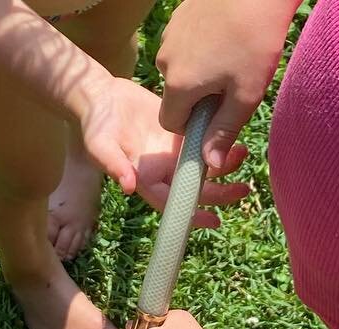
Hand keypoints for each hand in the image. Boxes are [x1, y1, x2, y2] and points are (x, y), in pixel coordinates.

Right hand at [74, 75, 249, 223]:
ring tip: (243, 153)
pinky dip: (219, 138)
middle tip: (243, 189)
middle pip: (197, 189)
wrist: (101, 97)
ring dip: (225, 163)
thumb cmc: (95, 125)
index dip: (193, 215)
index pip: (173, 205)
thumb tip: (129, 186)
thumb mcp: (99, 145)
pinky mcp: (181, 131)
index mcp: (148, 180)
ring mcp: (174, 152)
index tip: (214, 220)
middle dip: (221, 192)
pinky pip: (205, 139)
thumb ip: (113, 165)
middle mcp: (165, 171)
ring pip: (205, 165)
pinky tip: (235, 131)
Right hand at [157, 0, 294, 167]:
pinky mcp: (179, 15)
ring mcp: (171, 34)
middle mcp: (166, 60)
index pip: (171, 124)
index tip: (217, 115)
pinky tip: (226, 35)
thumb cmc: (256, 39)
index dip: (193, 126)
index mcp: (178, 86)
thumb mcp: (245, 95)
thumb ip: (223, 132)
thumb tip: (211, 164)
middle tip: (232, 82)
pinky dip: (201, 47)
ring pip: (181, 68)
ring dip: (201, 70)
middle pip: (176, 95)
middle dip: (198, 97)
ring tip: (232, 54)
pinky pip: (185, 44)